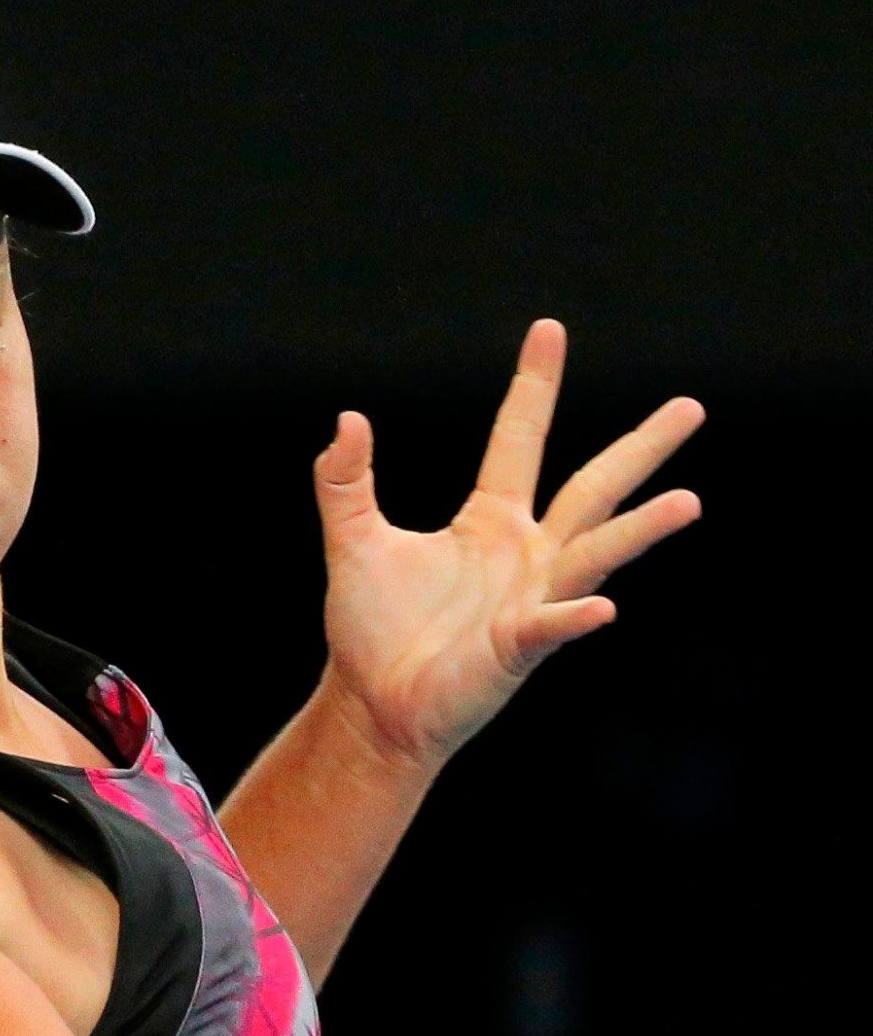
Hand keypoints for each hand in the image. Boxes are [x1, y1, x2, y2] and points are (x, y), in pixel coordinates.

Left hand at [314, 318, 703, 767]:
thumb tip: (346, 421)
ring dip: (640, 531)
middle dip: (641, 448)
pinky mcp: (516, 649)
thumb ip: (345, 482)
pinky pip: (552, 628)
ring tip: (689, 501)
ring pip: (596, 554)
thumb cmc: (370, 632)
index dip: (533, 386)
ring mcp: (529, 601)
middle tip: (691, 407)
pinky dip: (575, 617)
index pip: (519, 438)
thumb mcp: (351, 542)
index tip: (549, 329)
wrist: (369, 706)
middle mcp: (525, 555)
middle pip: (593, 487)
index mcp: (490, 522)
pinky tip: (603, 608)